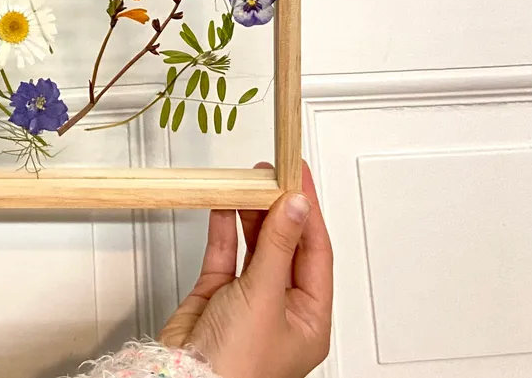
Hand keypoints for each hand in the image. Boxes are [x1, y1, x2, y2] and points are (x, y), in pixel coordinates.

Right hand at [161, 161, 332, 377]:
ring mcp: (247, 301)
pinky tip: (226, 204)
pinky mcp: (215, 296)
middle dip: (280, 208)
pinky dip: (224, 227)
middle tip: (274, 173)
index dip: (309, 211)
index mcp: (308, 320)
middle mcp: (280, 310)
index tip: (299, 177)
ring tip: (251, 182)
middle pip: (287, 246)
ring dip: (253, 213)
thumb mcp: (265, 298)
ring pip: (255, 246)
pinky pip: (224, 253)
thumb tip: (295, 206)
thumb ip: (278, 246)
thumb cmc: (236, 367)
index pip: (315, 253)